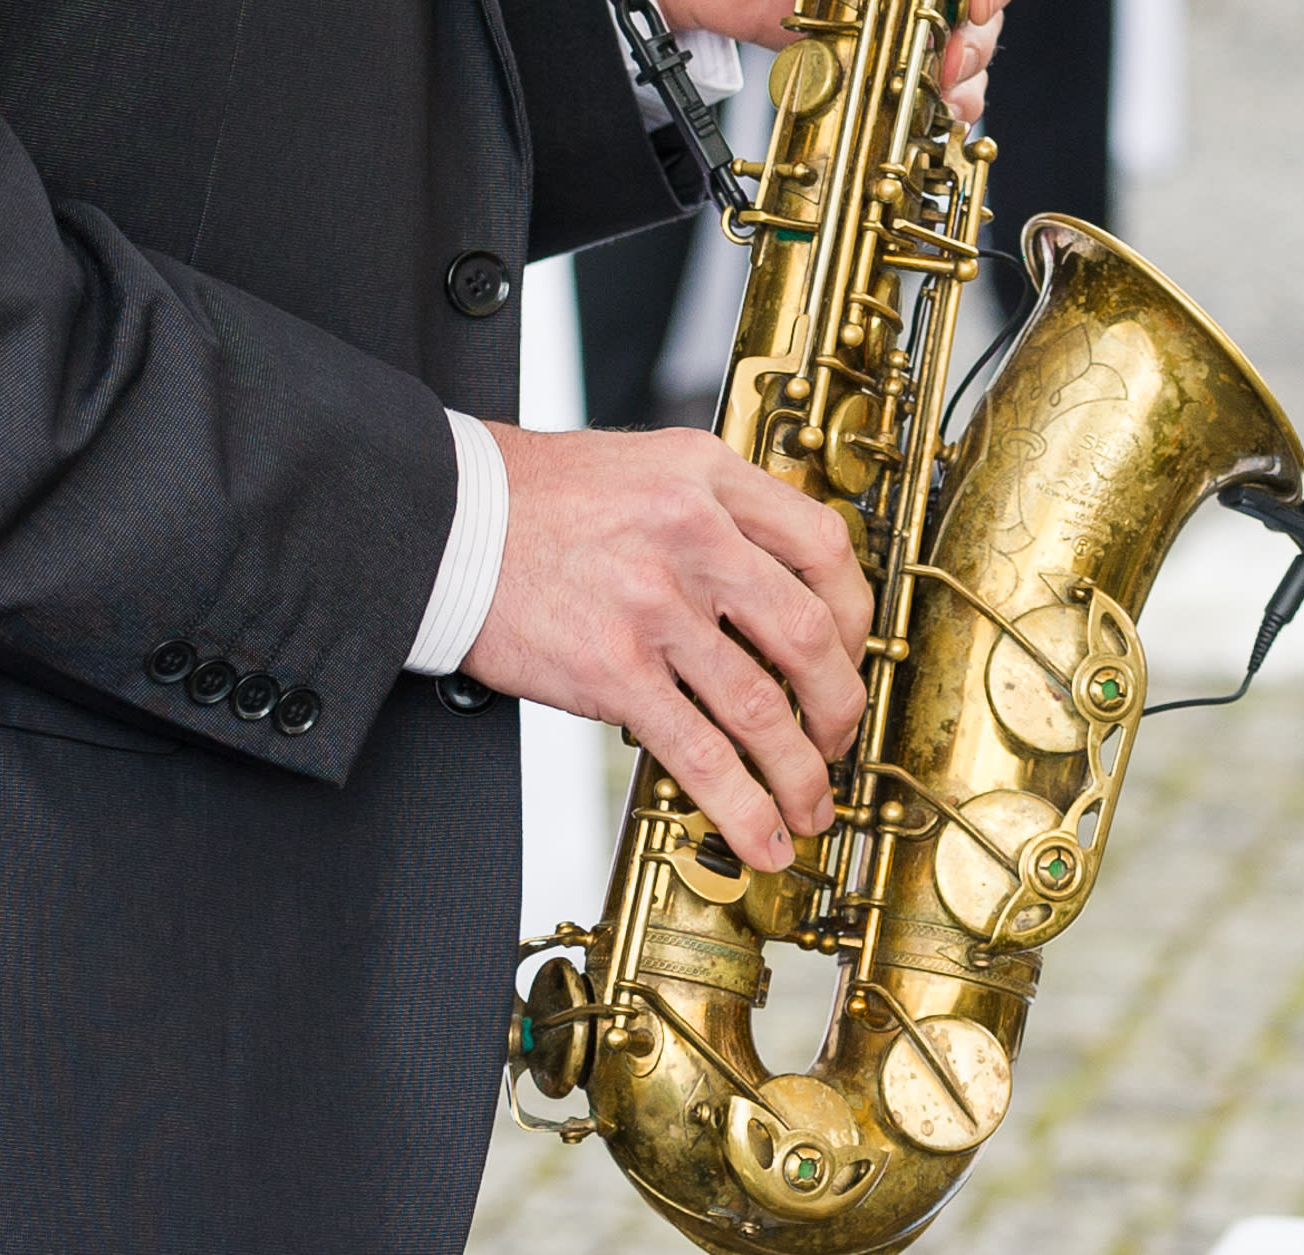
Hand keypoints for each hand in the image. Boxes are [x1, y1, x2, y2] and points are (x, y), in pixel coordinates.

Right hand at [459, 424, 871, 873]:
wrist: (448, 524)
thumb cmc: (541, 499)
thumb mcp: (648, 467)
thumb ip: (717, 510)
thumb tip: (780, 586)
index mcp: (709, 477)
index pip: (823, 544)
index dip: (855, 611)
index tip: (853, 652)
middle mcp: (694, 536)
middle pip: (809, 633)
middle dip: (839, 704)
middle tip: (837, 738)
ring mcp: (655, 606)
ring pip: (762, 706)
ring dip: (800, 771)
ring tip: (810, 804)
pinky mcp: (613, 672)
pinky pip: (698, 753)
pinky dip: (741, 806)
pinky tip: (760, 836)